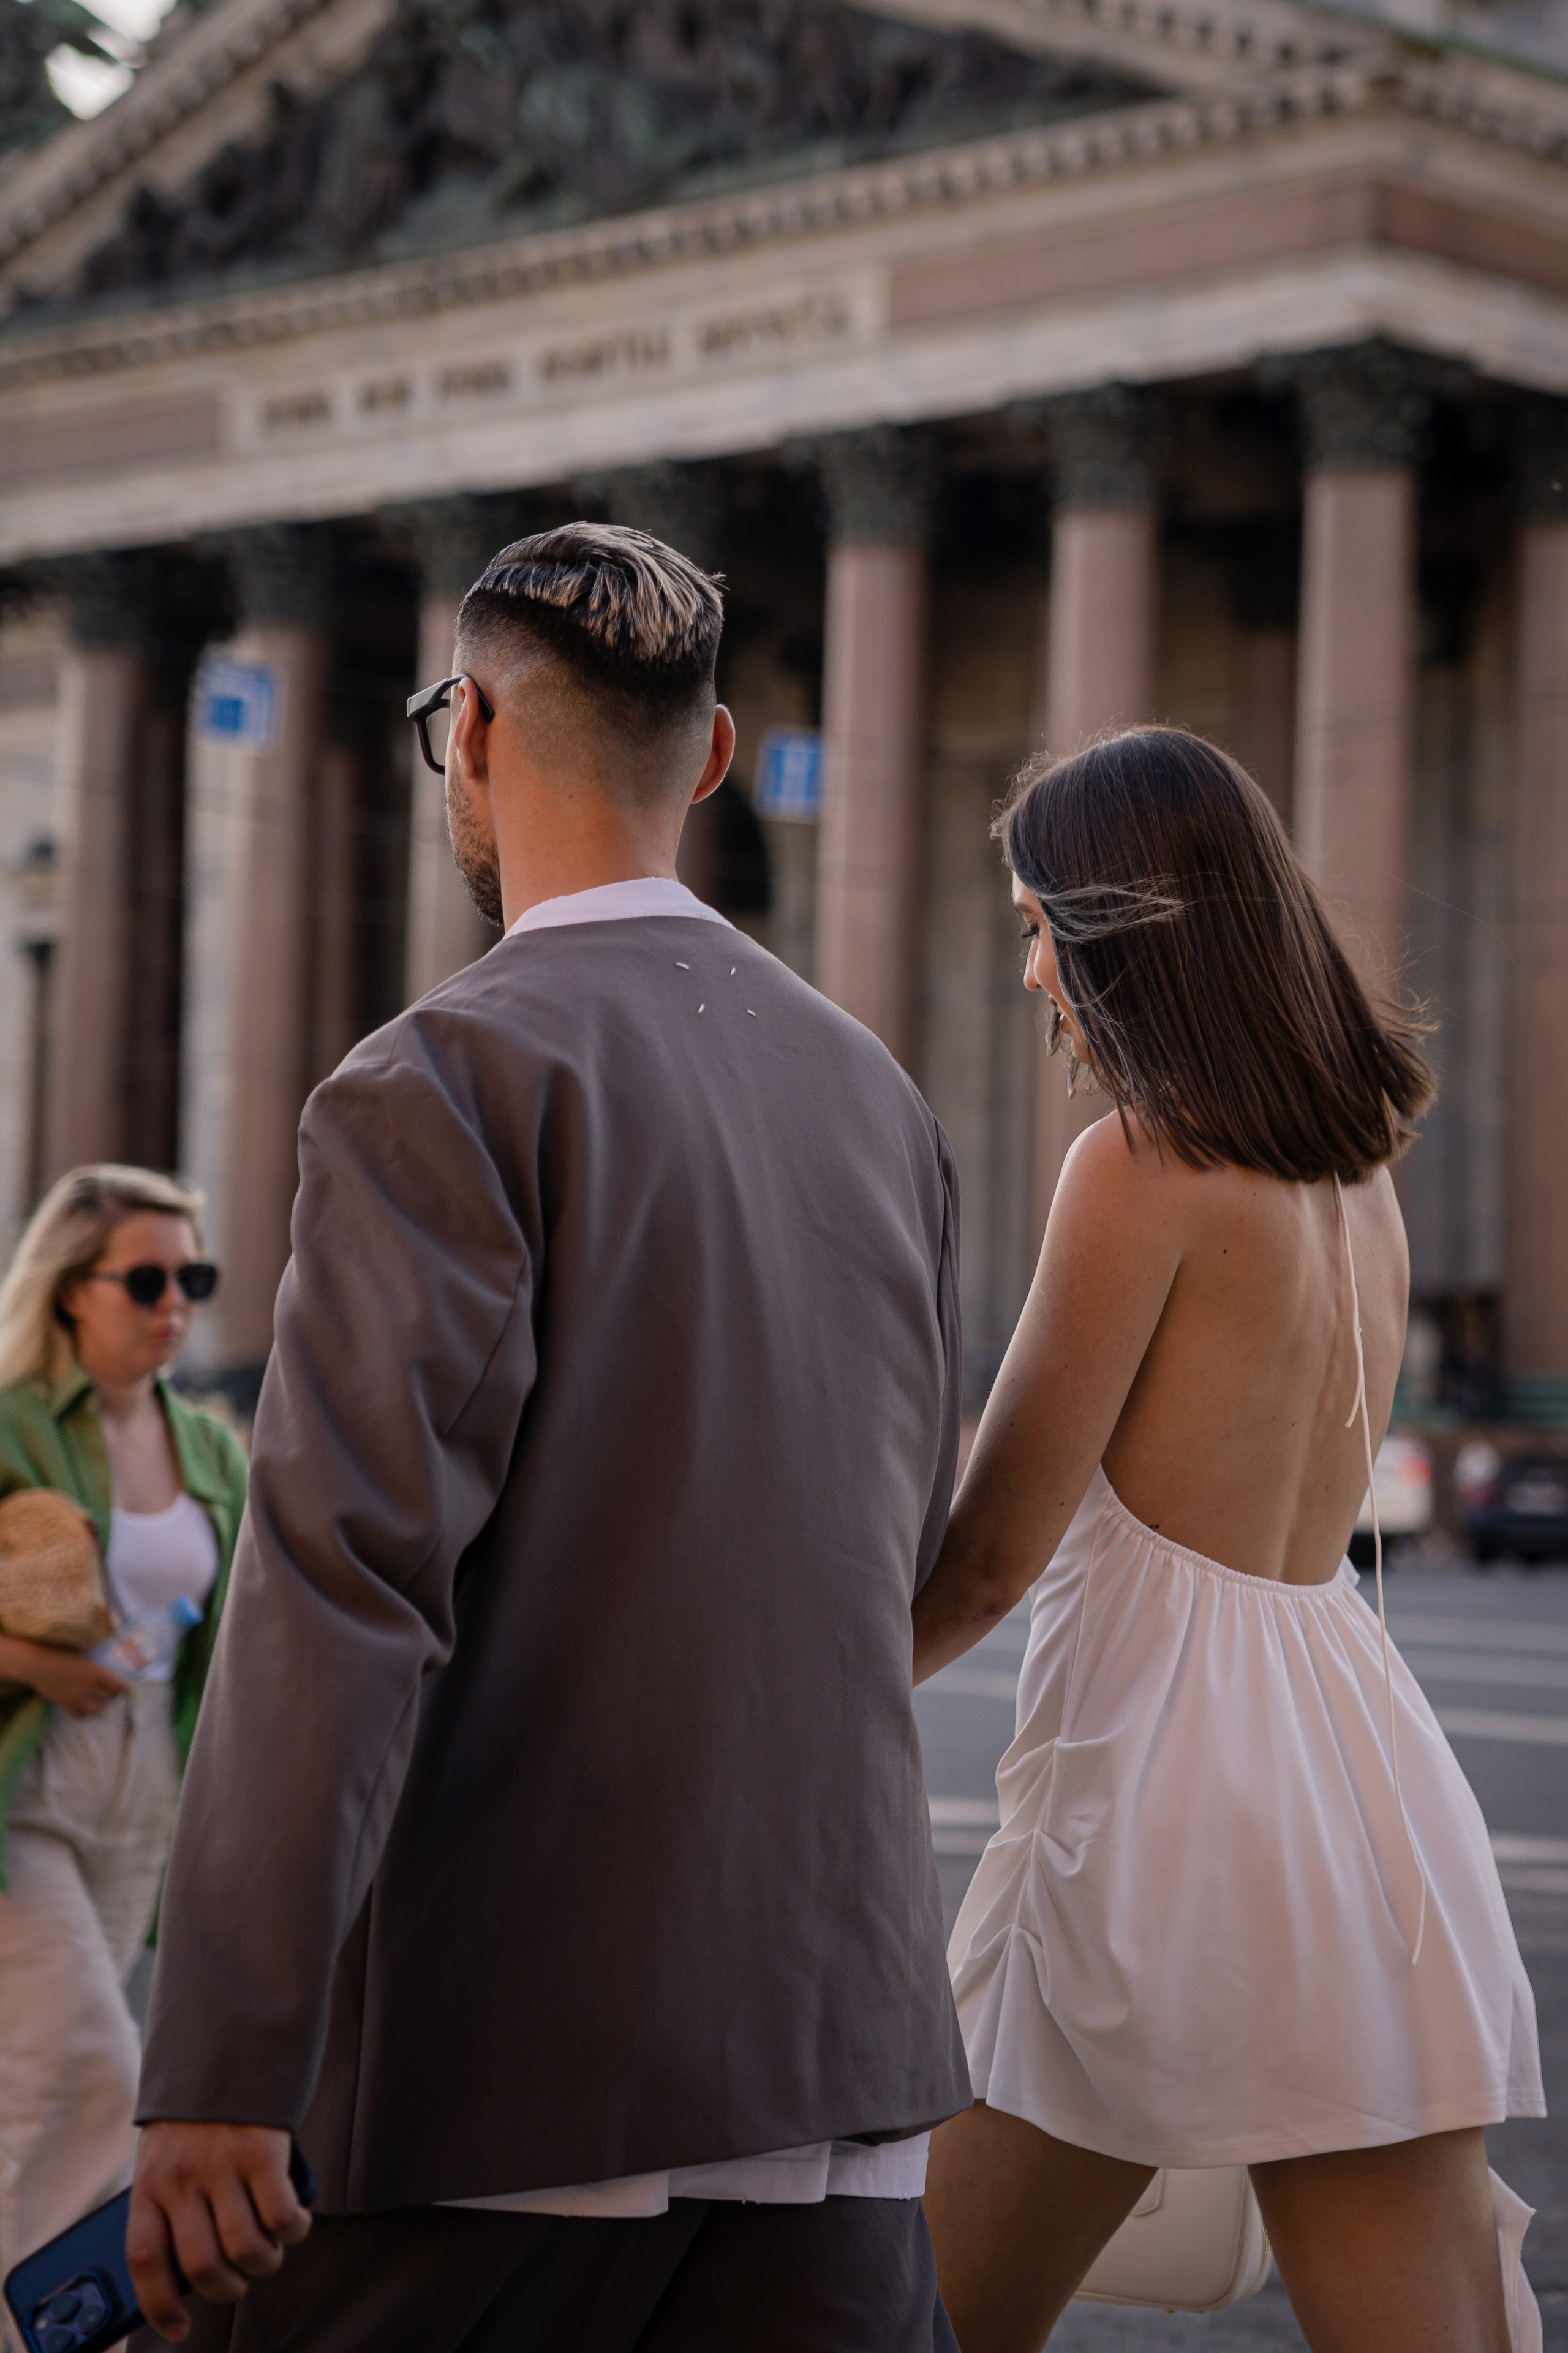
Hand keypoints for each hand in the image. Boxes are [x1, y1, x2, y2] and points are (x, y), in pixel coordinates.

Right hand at [0, 1633, 128, 1715]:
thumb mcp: (83, 1652)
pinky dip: (84, 1713)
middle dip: (112, 1696)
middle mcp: (89, 1687)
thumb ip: (95, 1662)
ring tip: (99, 1701)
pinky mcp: (64, 1704)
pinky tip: (85, 1707)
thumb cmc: (59, 1651)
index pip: (119, 1686)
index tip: (126, 1688)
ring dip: (100, 1706)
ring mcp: (77, 1698)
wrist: (35, 1663)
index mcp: (96, 1672)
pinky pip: (79, 1715)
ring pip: (97, 1710)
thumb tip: (107, 1660)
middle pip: (110, 1699)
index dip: (124, 1688)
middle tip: (112, 1693)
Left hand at [128, 2122, 311, 2341]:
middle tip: (240, 2281)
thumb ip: (169, 2210)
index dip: (161, 2306)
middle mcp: (182, 2178)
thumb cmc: (193, 2124)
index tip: (180, 2328)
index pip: (145, 2261)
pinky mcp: (263, 2151)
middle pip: (204, 2266)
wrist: (225, 2052)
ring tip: (269, 2252)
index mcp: (148, 2184)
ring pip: (247, 2248)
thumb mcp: (162, 2162)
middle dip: (228, 2289)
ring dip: (265, 2263)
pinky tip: (294, 2224)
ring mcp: (223, 2165)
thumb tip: (187, 2277)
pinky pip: (281, 2216)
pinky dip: (293, 2231)